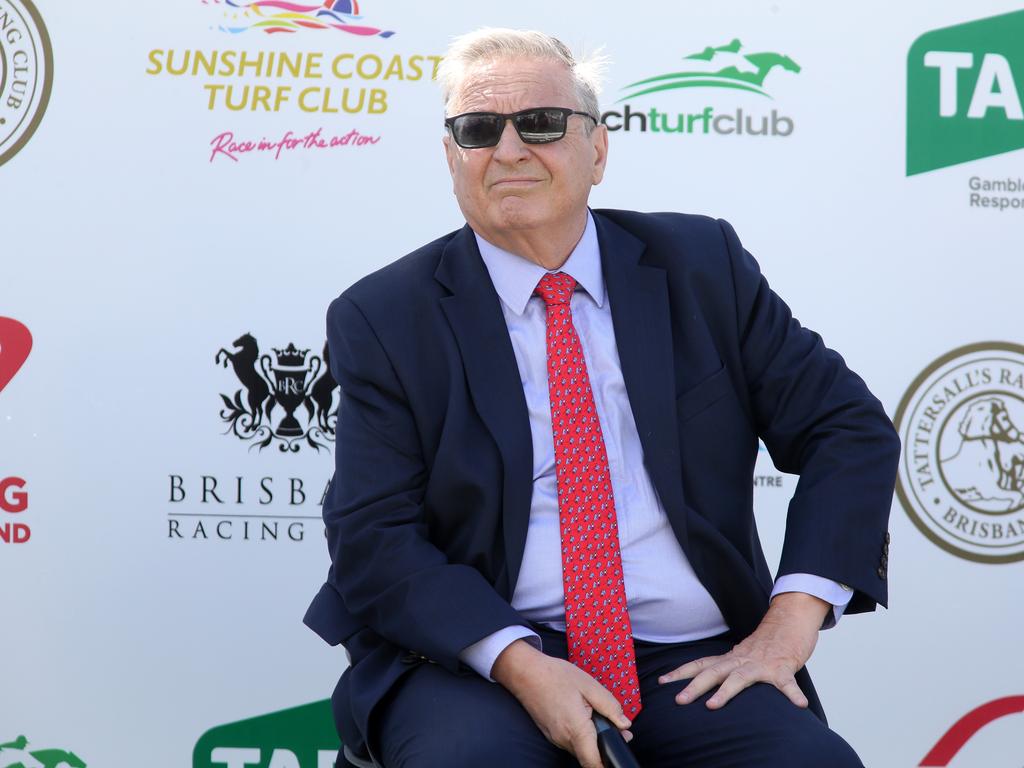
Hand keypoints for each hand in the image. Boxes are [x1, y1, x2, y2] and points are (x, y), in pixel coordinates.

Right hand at [492, 639, 632, 767]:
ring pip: (580, 748)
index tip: (617, 752)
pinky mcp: (550, 734)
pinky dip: (580, 734)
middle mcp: (564, 739)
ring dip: (591, 738)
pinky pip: (570, 741)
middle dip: (604, 745)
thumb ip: (610, 706)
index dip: (607, 763)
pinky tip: (581, 714)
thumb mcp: (589, 685)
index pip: (594, 763)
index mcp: (576, 729)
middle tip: (618, 727)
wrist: (524, 672)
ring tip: (596, 714)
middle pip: (589, 755)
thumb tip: (625, 724)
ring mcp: (555, 738)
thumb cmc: (555, 675)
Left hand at [659, 592, 829, 709]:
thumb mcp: (741, 655)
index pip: (701, 664)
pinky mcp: (783, 669)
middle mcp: (742, 660)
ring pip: (741, 678)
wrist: (789, 622)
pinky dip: (792, 694)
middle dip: (694, 687)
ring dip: (725, 692)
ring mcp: (761, 665)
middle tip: (679, 700)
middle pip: (713, 672)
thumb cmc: (766, 644)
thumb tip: (707, 683)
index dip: (680, 673)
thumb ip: (727, 668)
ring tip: (712, 705)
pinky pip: (788, 683)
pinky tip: (799, 704)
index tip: (662, 681)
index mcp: (731, 659)